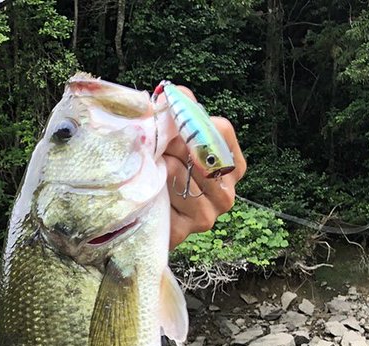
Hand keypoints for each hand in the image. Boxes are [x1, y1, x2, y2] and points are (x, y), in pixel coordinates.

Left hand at [163, 86, 245, 249]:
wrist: (137, 211)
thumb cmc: (160, 168)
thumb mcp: (170, 136)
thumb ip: (177, 109)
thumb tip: (174, 93)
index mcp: (231, 165)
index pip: (220, 130)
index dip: (191, 123)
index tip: (170, 123)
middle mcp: (226, 192)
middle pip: (205, 155)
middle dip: (175, 146)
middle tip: (156, 145)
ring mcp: (210, 214)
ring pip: (187, 177)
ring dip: (164, 167)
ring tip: (152, 166)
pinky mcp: (186, 230)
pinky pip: (173, 200)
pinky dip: (158, 189)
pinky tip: (151, 188)